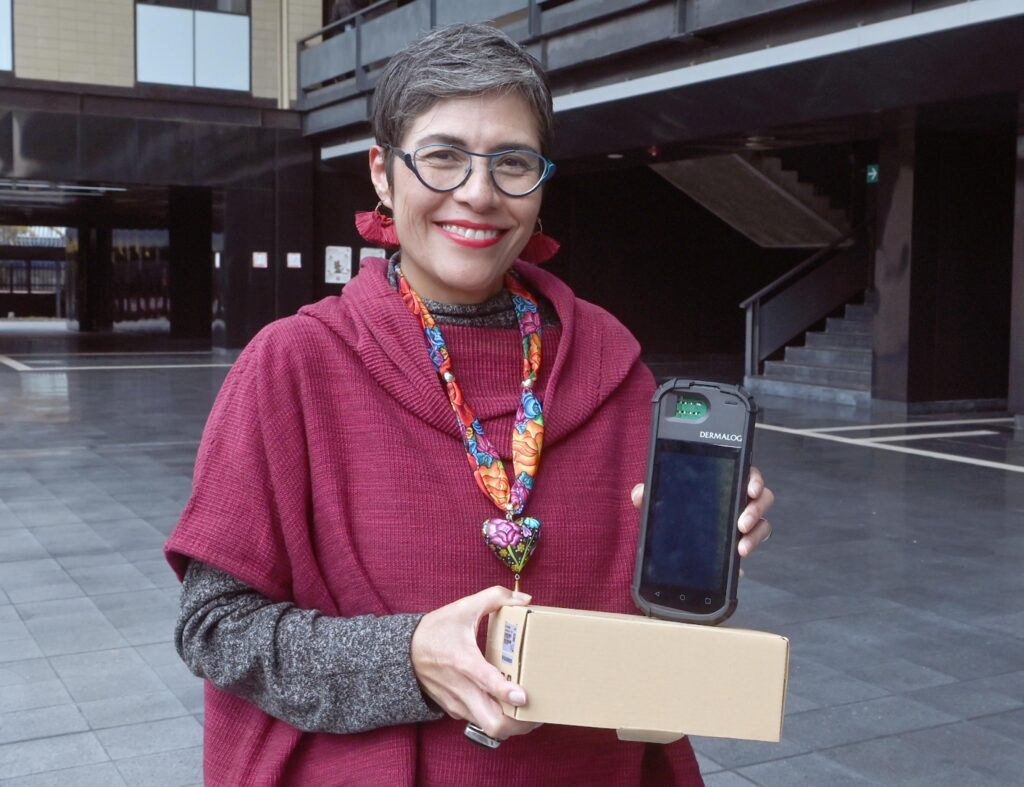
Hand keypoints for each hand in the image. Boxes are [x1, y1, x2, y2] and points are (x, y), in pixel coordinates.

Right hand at [411, 586, 542, 740]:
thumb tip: (525, 598)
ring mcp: (458, 703)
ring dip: (512, 724)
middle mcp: (462, 689)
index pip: (486, 682)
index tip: (523, 696)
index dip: (506, 692)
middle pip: (493, 723)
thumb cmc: (435, 630)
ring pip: (489, 727)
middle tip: (538, 712)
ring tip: (530, 712)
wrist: (404, 653)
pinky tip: (508, 706)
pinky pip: (480, 721)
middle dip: (519, 724)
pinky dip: (497, 718)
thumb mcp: (463, 607)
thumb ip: (495, 597)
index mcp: (464, 661)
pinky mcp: (455, 710)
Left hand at [630, 464, 774, 557]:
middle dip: (756, 509)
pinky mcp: (742, 540)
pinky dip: (748, 549)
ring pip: (763, 522)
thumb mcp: (660, 500)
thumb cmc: (673, 509)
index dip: (753, 478)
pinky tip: (738, 561)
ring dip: (755, 534)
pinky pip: (754, 543)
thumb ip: (650, 493)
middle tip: (742, 523)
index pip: (746, 471)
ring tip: (741, 547)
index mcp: (723, 480)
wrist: (675, 544)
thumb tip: (638, 494)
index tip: (750, 489)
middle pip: (763, 497)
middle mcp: (738, 498)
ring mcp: (744, 520)